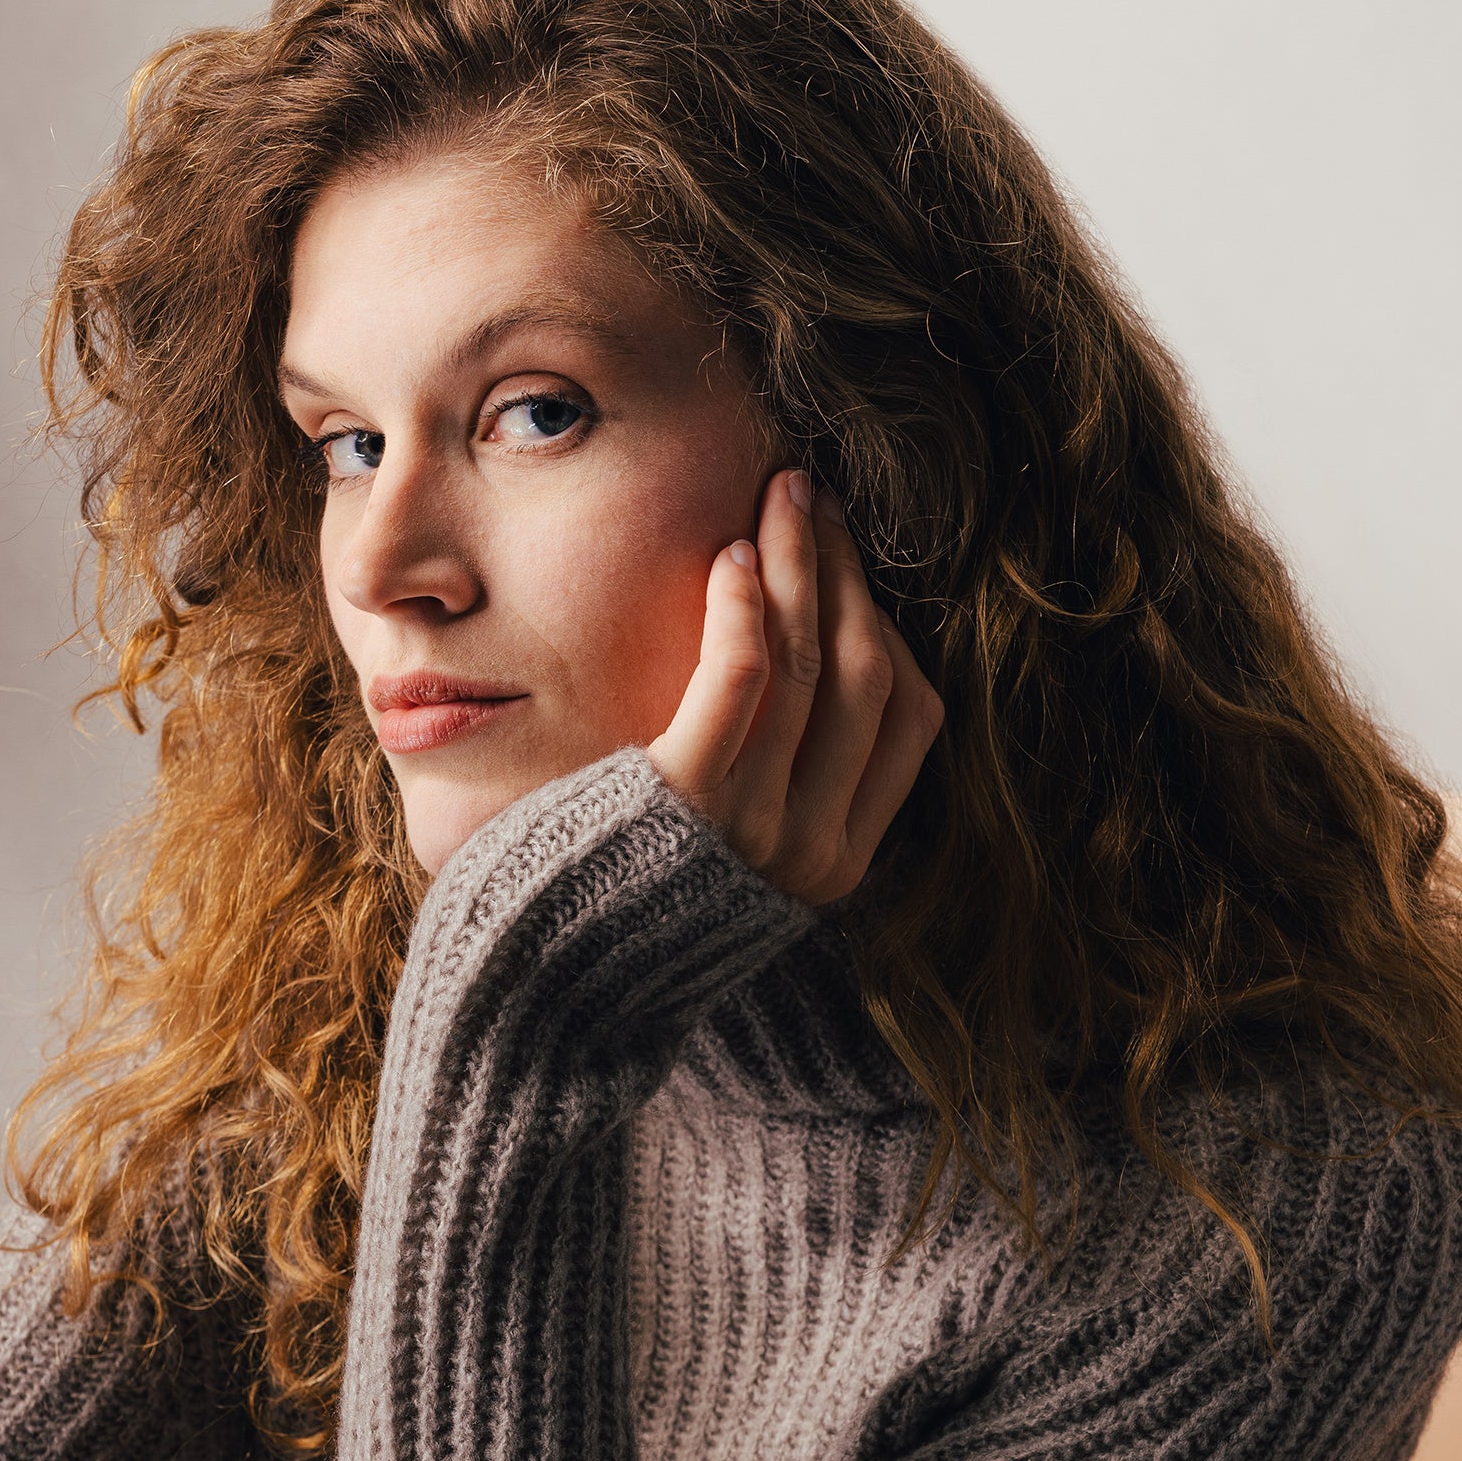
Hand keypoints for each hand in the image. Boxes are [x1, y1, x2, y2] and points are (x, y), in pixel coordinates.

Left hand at [648, 470, 944, 905]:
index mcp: (842, 862)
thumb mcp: (740, 853)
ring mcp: (757, 824)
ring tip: (781, 495)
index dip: (888, 628)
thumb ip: (794, 789)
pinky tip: (732, 551)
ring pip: (806, 660)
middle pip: (863, 673)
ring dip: (798, 560)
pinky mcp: (691, 792)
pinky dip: (743, 605)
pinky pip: (740, 677)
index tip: (850, 570)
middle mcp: (814, 847)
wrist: (552, 965)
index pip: (909, 718)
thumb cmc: (635, 887)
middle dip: (845, 571)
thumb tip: (826, 663)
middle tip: (816, 499)